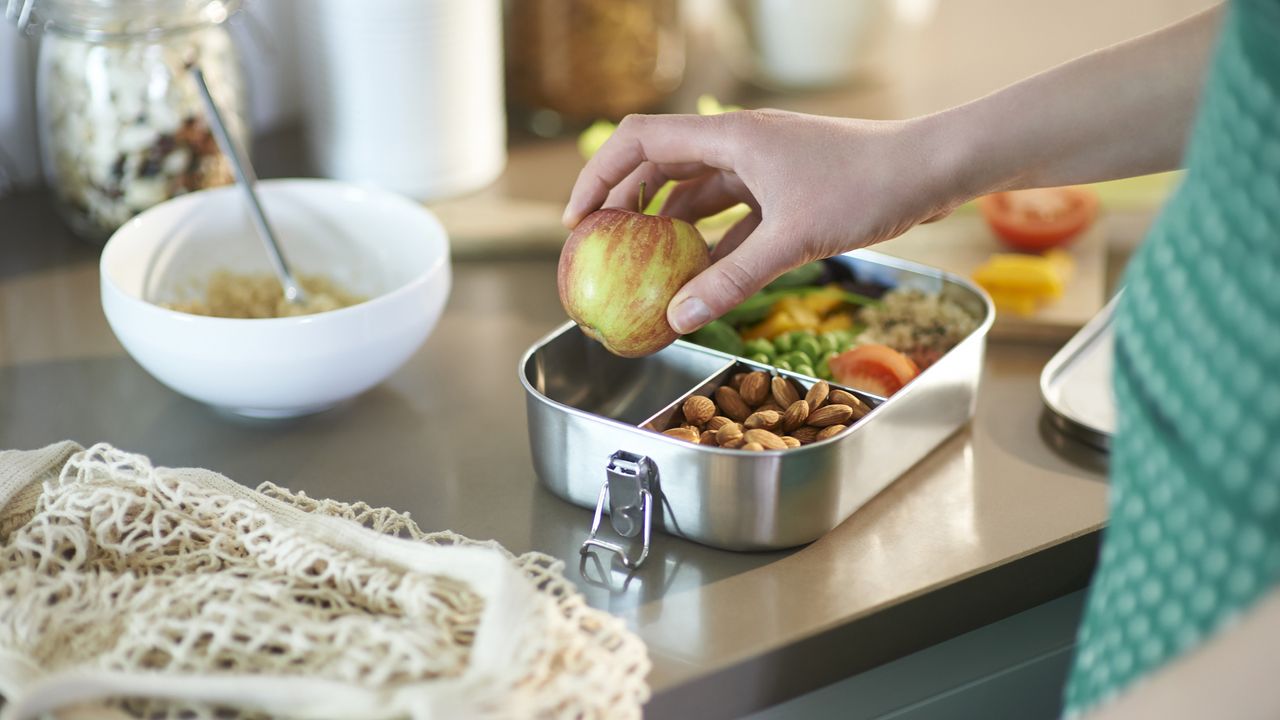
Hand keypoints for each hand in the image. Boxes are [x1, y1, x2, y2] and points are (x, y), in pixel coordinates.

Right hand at [562, 109, 964, 333]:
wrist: (931, 169)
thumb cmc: (866, 188)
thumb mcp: (793, 238)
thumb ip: (732, 279)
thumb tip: (679, 318)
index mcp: (729, 136)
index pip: (639, 142)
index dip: (598, 177)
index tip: (577, 221)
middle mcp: (738, 143)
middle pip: (660, 166)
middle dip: (626, 206)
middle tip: (602, 250)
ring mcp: (763, 165)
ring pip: (697, 192)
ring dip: (669, 228)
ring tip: (645, 270)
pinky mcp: (785, 188)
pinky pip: (733, 214)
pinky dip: (712, 242)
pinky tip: (703, 276)